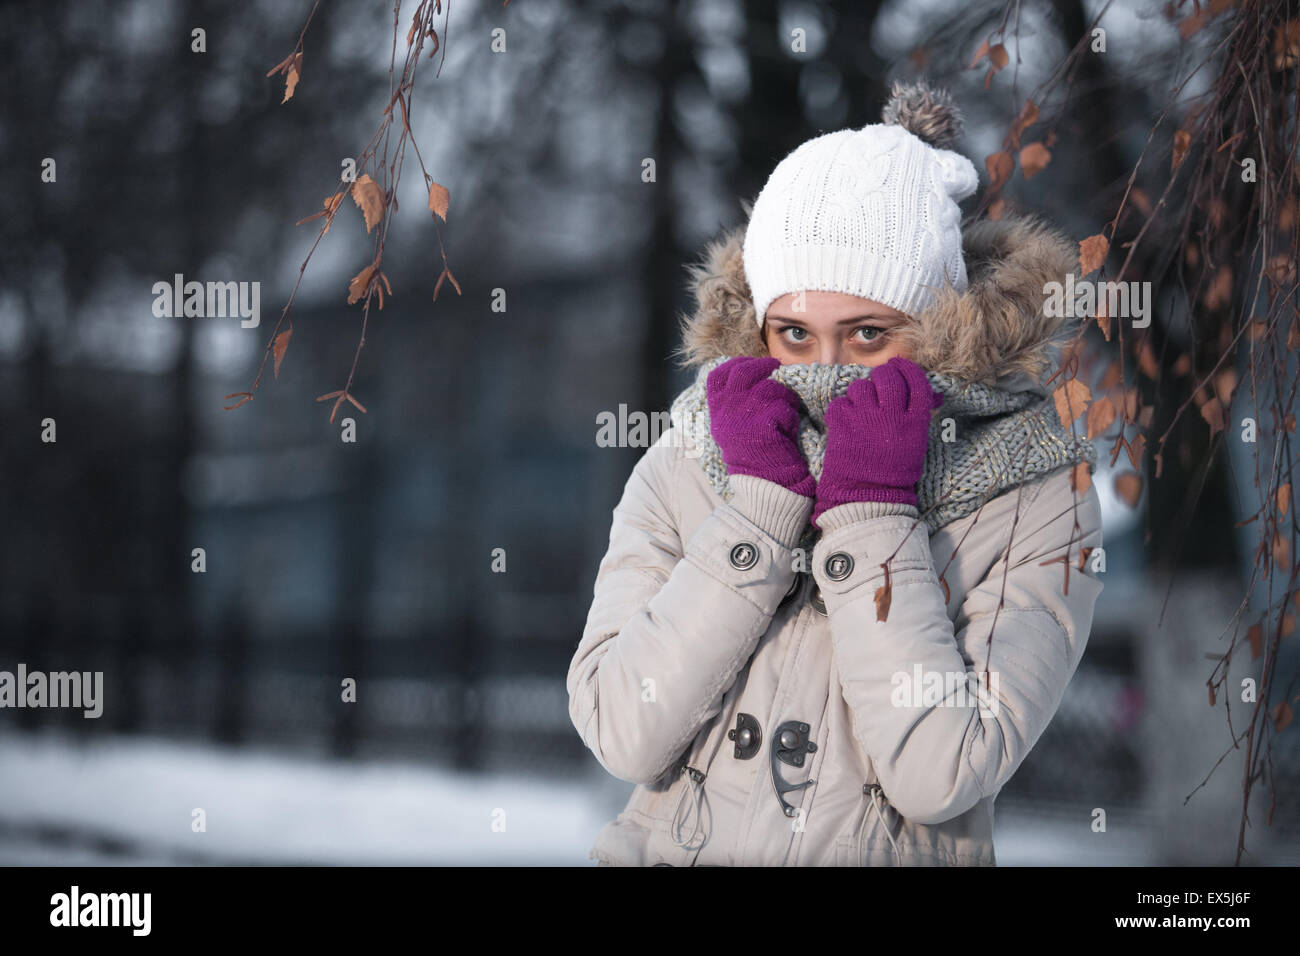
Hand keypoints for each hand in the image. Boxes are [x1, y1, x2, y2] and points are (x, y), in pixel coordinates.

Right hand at [707, 356, 815, 498]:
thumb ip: (736, 403)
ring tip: (786, 413)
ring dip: (783, 396)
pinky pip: (783, 405)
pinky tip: (788, 430)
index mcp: (716, 413)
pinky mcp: (762, 424)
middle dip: (763, 366)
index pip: (718, 376)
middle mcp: (725, 412)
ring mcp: (741, 417)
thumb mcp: (735, 428)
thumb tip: (750, 373)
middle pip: (742, 372)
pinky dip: (791, 415)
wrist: (765, 486)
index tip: (752, 363)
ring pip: (769, 387)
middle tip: (777, 367)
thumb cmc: (756, 456)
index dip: (735, 364)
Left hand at [812, 356, 942, 525]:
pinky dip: (842, 409)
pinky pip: (840, 402)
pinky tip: (846, 422)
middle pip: (888, 377)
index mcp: (914, 422)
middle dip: (882, 376)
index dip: (907, 368)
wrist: (867, 497)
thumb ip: (918, 417)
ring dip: (860, 394)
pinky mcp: (841, 423)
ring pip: (861, 386)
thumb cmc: (893, 474)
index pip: (916, 382)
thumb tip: (932, 395)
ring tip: (861, 410)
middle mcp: (891, 416)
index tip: (899, 365)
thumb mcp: (915, 445)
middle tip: (878, 384)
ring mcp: (865, 418)